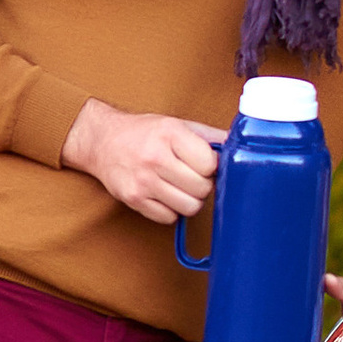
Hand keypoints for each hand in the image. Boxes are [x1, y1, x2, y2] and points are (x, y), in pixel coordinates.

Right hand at [61, 98, 227, 224]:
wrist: (101, 140)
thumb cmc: (144, 132)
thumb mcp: (176, 123)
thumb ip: (209, 135)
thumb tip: (241, 145)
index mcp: (170, 133)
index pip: (210, 164)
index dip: (211, 167)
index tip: (203, 163)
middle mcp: (155, 157)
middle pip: (202, 189)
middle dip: (202, 185)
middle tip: (192, 177)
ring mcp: (142, 181)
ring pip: (189, 208)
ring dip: (189, 200)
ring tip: (180, 187)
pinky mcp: (133, 199)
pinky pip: (169, 218)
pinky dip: (171, 210)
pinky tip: (163, 194)